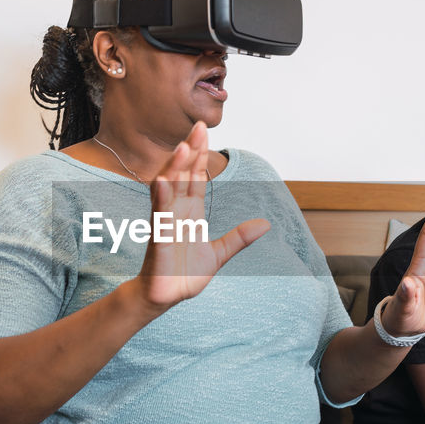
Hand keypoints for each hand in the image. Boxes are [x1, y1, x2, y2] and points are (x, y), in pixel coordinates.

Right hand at [136, 121, 269, 308]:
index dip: (200, 155)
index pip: (195, 177)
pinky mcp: (159, 238)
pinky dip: (160, 197)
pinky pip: (159, 214)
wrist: (167, 297)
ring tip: (184, 147)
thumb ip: (239, 238)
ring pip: (168, 188)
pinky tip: (163, 181)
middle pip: (183, 174)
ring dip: (175, 168)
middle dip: (191, 151)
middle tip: (198, 127)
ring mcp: (166, 222)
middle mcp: (177, 211)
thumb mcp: (219, 254)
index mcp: (191, 212)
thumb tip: (266, 224)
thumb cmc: (185, 274)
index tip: (204, 132)